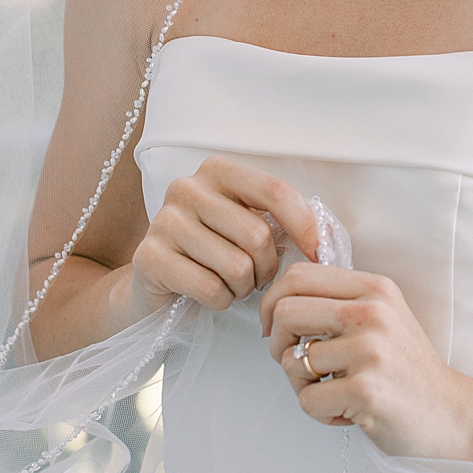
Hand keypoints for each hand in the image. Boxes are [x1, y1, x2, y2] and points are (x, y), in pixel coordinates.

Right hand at [127, 156, 320, 318]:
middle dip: (266, 268)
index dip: (305, 226)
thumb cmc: (215, 253)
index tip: (317, 254)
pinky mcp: (148, 257)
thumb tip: (324, 238)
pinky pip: (210, 288)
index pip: (274, 191)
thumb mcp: (247, 225)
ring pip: (236, 266)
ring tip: (230, 284)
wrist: (158, 284)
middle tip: (255, 277)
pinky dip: (220, 301)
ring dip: (242, 287)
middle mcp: (187, 188)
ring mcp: (164, 221)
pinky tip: (210, 295)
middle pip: (257, 235)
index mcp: (218, 171)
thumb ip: (281, 220)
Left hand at [261, 261, 472, 459]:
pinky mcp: (366, 389)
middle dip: (278, 343)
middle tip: (297, 363)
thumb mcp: (383, 317)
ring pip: (293, 361)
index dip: (272, 302)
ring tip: (333, 392)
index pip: (298, 275)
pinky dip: (320, 412)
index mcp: (374, 288)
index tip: (276, 328)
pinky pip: (308, 399)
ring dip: (302, 386)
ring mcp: (370, 350)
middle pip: (285, 312)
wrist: (452, 411)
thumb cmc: (408, 370)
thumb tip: (278, 304)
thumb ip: (340, 303)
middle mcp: (372, 313)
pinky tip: (346, 411)